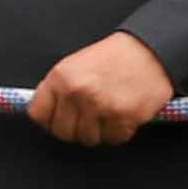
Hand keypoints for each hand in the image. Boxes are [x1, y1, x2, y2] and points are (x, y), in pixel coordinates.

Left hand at [29, 31, 175, 147]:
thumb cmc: (113, 57)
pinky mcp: (124, 117)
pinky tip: (122, 115)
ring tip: (107, 113)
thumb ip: (58, 89)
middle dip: (74, 129)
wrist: (150, 50)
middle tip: (87, 119)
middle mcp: (78, 92)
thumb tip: (46, 114)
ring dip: (98, 131)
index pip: (38, 114)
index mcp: (61, 78)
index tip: (59, 119)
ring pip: (88, 139)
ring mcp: (100, 106)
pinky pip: (113, 139)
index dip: (49, 119)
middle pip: (62, 132)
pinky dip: (118, 132)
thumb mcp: (75, 65)